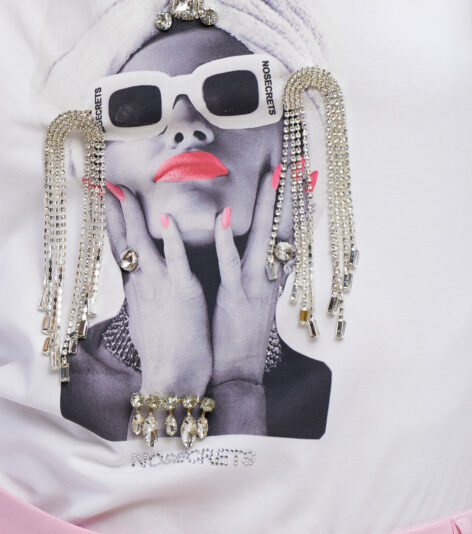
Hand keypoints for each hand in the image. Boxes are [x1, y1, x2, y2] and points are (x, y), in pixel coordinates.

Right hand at [106, 185, 212, 395]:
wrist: (172, 381)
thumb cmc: (164, 352)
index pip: (119, 244)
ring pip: (142, 243)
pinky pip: (176, 262)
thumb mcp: (147, 318)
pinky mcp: (183, 293)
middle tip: (99, 179)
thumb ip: (144, 294)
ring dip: (133, 215)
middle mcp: (143, 282)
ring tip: (123, 188)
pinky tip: (166, 219)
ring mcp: (160, 286)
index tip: (101, 193)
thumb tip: (139, 282)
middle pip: (122, 237)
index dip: (109, 218)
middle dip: (112, 207)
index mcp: (137, 286)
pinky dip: (171, 241)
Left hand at [211, 170, 281, 386]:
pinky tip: (226, 215)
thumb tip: (262, 254)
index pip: (291, 233)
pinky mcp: (234, 297)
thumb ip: (258, 274)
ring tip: (274, 174)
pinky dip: (228, 238)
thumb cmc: (237, 335)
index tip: (307, 175)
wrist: (237, 372)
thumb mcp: (252, 300)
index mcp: (273, 276)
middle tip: (298, 161)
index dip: (300, 204)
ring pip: (264, 238)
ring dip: (269, 205)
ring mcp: (254, 285)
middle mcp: (269, 276)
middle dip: (291, 194)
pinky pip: (232, 263)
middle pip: (284, 228)